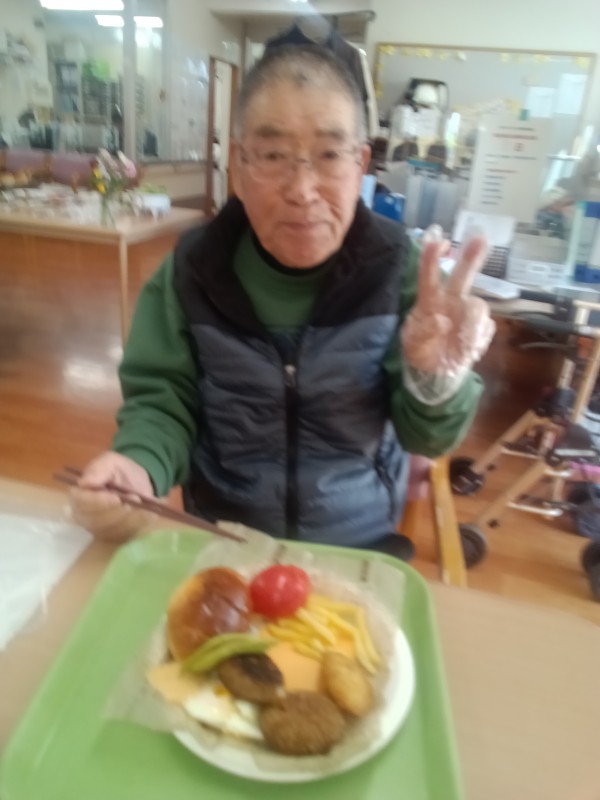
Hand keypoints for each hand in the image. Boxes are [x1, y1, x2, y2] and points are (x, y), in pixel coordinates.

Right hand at [69, 452, 154, 541]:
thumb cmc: (118, 471)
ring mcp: (99, 529)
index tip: (116, 498)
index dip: (99, 502)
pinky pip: (127, 534)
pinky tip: (146, 511)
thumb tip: (84, 483)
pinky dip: (138, 522)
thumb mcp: (110, 462)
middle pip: (97, 521)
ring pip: (113, 529)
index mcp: (79, 496)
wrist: (136, 481)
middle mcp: (84, 516)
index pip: (83, 503)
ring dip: (130, 516)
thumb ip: (98, 470)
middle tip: (135, 497)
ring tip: (140, 500)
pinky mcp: (114, 536)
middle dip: (118, 510)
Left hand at [402, 232, 495, 376]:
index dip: (432, 257)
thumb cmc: (421, 353)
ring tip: (462, 344)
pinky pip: (486, 327)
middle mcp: (450, 302)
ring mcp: (467, 314)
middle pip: (462, 276)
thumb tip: (440, 321)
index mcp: (429, 302)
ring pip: (478, 306)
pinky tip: (467, 350)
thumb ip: (423, 333)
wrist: (438, 374)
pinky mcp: (482, 328)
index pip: (429, 276)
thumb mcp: (413, 346)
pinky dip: (478, 340)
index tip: (438, 239)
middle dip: (471, 257)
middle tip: (481, 238)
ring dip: (471, 325)